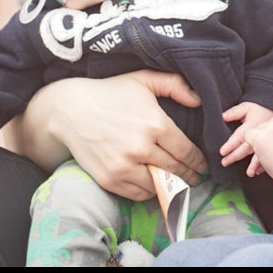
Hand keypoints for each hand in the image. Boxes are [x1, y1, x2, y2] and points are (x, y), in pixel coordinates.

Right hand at [49, 70, 207, 200]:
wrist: (69, 109)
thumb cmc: (110, 92)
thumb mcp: (144, 79)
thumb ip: (175, 85)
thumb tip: (199, 101)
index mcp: (155, 124)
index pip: (186, 151)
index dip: (198, 161)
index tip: (203, 165)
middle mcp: (142, 148)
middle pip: (176, 170)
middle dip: (190, 175)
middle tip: (195, 177)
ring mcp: (124, 166)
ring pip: (159, 185)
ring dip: (170, 185)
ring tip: (177, 182)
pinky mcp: (109, 179)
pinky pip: (138, 194)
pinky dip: (149, 191)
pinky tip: (154, 184)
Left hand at [220, 102, 272, 175]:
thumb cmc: (260, 109)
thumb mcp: (247, 106)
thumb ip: (235, 112)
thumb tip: (222, 117)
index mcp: (253, 125)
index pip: (240, 136)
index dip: (231, 144)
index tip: (222, 152)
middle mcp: (261, 134)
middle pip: (247, 147)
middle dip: (236, 156)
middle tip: (225, 163)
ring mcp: (269, 141)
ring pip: (261, 153)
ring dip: (255, 164)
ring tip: (249, 173)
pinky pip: (270, 156)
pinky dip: (264, 165)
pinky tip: (258, 171)